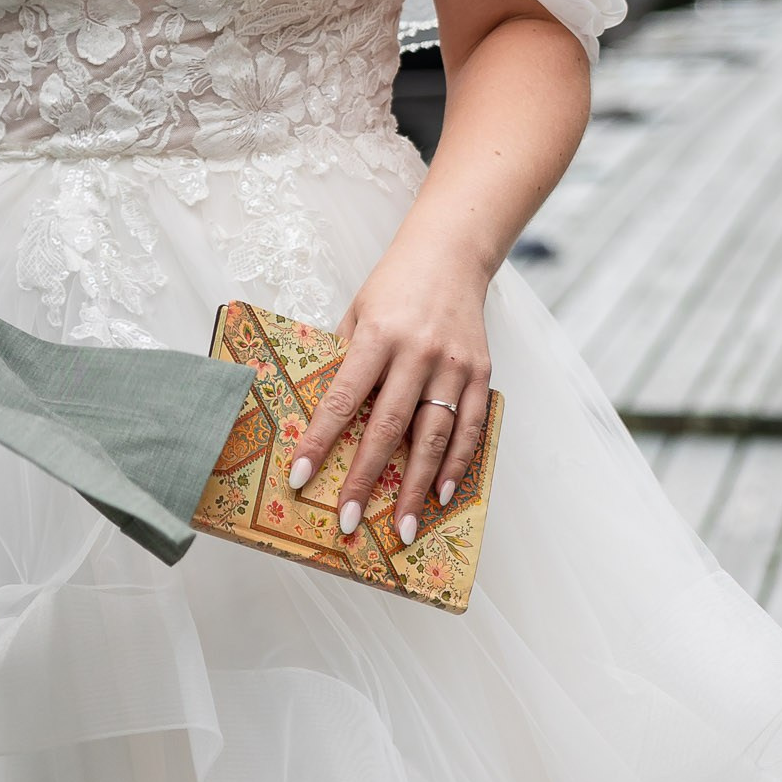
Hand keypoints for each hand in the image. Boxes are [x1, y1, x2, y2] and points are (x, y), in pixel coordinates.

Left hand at [289, 236, 493, 547]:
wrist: (450, 252)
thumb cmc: (393, 285)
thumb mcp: (356, 312)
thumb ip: (345, 360)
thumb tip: (326, 416)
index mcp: (376, 336)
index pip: (342, 399)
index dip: (320, 442)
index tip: (301, 478)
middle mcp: (416, 353)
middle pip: (388, 427)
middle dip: (367, 479)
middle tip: (350, 521)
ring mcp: (453, 365)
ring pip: (434, 436)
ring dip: (418, 488)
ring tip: (404, 528)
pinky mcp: (480, 372)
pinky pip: (470, 426)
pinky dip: (458, 463)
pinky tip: (444, 494)